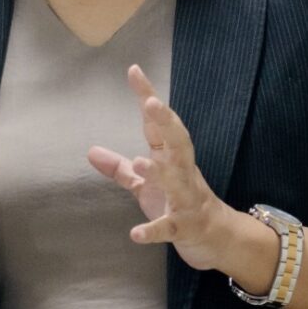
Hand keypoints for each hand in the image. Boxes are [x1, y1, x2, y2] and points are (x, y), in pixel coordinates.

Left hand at [87, 64, 232, 271]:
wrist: (216, 238)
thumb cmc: (178, 203)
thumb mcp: (145, 184)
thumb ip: (120, 168)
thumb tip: (90, 151)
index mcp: (171, 157)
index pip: (158, 123)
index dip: (147, 96)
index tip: (134, 70)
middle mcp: (182, 172)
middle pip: (178, 141)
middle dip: (166, 121)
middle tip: (151, 102)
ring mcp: (185, 199)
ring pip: (175, 182)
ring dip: (158, 172)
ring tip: (139, 162)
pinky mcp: (184, 227)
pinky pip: (169, 228)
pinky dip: (154, 230)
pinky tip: (136, 233)